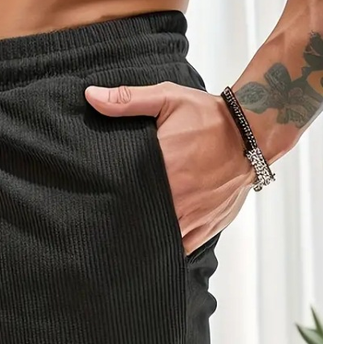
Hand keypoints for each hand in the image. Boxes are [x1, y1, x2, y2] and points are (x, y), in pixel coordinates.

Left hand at [85, 82, 254, 254]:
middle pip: (141, 222)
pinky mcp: (209, 225)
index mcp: (163, 170)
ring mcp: (195, 216)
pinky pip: (184, 247)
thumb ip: (127, 100)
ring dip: (148, 237)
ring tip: (133, 234)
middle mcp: (178, 198)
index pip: (125, 197)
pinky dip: (171, 247)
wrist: (253, 131)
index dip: (110, 203)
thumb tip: (91, 96)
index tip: (99, 203)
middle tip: (111, 221)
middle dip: (127, 223)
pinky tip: (158, 242)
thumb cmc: (208, 116)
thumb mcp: (167, 99)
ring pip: (162, 239)